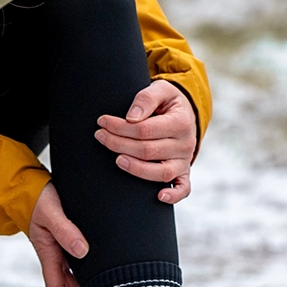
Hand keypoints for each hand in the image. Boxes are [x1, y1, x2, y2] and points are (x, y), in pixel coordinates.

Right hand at [27, 182, 90, 286]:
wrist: (27, 184)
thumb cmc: (38, 197)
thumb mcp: (51, 212)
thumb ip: (65, 230)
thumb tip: (82, 251)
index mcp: (47, 253)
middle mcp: (52, 256)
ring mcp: (57, 250)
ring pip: (72, 279)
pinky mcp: (63, 241)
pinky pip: (75, 265)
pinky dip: (86, 274)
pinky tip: (100, 275)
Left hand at [95, 80, 195, 203]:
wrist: (185, 112)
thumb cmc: (168, 101)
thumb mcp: (161, 89)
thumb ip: (146, 98)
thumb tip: (131, 118)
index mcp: (181, 122)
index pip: (145, 129)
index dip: (120, 127)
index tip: (102, 122)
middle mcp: (186, 144)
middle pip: (148, 151)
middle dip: (119, 144)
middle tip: (100, 136)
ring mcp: (185, 161)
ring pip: (161, 172)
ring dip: (135, 168)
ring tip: (117, 159)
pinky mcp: (183, 172)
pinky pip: (183, 188)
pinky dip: (174, 195)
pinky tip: (158, 197)